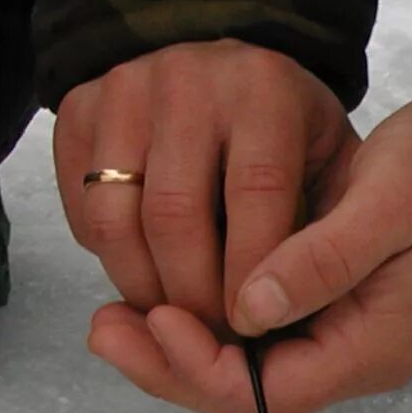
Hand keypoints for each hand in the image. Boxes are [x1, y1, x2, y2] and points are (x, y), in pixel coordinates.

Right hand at [53, 39, 356, 328]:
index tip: (255, 328)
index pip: (255, 194)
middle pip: (174, 216)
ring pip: (115, 220)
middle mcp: (188, 78)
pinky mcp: (77, 108)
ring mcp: (124, 89)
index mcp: (264, 89)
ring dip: (143, 288)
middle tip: (210, 337)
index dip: (252, 274)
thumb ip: (326, 233)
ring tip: (175, 317)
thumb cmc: (290, 140)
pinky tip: (147, 271)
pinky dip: (108, 260)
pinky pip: (81, 212)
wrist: (226, 75)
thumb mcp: (334, 171)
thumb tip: (271, 313)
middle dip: (192, 297)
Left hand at [92, 68, 411, 412]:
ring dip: (178, 344)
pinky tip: (162, 283)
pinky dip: (206, 317)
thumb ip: (321, 258)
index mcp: (370, 347)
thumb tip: (248, 309)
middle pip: (244, 392)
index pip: (265, 394)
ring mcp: (342, 333)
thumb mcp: (392, 199)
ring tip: (114, 311)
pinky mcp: (332, 303)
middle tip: (101, 324)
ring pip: (244, 366)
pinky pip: (258, 331)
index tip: (151, 316)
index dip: (199, 368)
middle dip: (169, 365)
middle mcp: (352, 355)